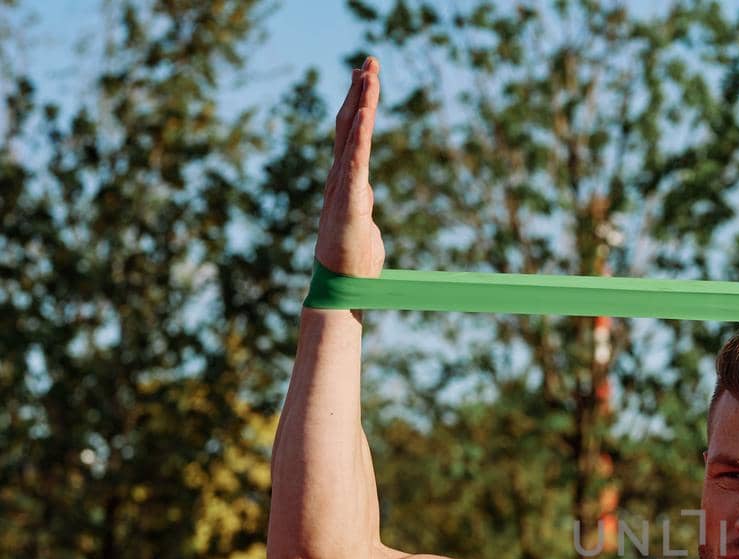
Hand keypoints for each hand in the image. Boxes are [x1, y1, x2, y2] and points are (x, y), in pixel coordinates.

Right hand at [315, 56, 385, 278]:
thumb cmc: (354, 263)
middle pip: (349, 126)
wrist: (342, 288)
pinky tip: (365, 112)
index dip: (358, 106)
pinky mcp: (350, 199)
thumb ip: (365, 209)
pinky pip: (356, 161)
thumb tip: (368, 203)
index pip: (352, 136)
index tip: (365, 79)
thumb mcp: (365, 227)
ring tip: (369, 74)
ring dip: (362, 103)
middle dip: (359, 92)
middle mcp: (340, 178)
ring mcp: (342, 187)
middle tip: (369, 61)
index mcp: (346, 182)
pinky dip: (361, 136)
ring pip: (352, 136)